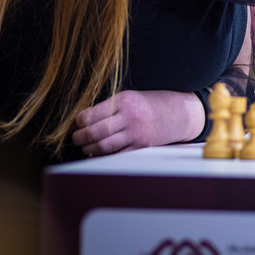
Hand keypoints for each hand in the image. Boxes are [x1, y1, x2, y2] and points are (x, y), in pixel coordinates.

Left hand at [71, 89, 203, 156]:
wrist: (178, 112)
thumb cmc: (150, 104)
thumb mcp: (129, 98)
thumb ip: (108, 108)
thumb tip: (82, 122)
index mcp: (124, 101)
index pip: (90, 115)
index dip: (78, 122)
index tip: (76, 124)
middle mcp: (129, 117)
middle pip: (94, 132)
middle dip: (79, 138)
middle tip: (76, 138)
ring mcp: (136, 133)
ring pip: (102, 146)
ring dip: (88, 149)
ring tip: (85, 146)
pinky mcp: (141, 146)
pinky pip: (115, 155)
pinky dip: (102, 157)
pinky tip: (98, 154)